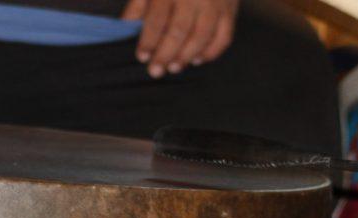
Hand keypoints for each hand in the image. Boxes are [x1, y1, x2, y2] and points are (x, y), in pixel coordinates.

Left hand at [122, 0, 238, 77]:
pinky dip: (211, 52)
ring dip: (186, 56)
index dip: (149, 40)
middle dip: (165, 54)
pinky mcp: (230, 9)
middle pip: (179, 30)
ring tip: (174, 67)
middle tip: (156, 71)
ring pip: (201, 36)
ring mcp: (215, 3)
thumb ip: (140, 2)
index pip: (157, 18)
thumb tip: (126, 24)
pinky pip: (224, 36)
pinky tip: (198, 59)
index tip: (142, 57)